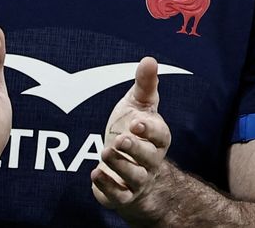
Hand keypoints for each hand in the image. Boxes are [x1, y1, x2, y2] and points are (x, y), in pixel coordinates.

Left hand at [91, 57, 171, 219]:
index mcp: (157, 138)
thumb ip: (145, 85)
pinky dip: (106, 187)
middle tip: (120, 139)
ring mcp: (138, 180)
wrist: (133, 172)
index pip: (160, 135)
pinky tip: (94, 174)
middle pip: (148, 157)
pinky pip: (118, 196)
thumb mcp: (139, 106)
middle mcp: (151, 161)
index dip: (150, 130)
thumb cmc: (136, 133)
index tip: (137, 123)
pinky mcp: (122, 196)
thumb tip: (150, 59)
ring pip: (133, 177)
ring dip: (119, 166)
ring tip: (105, 152)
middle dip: (135, 149)